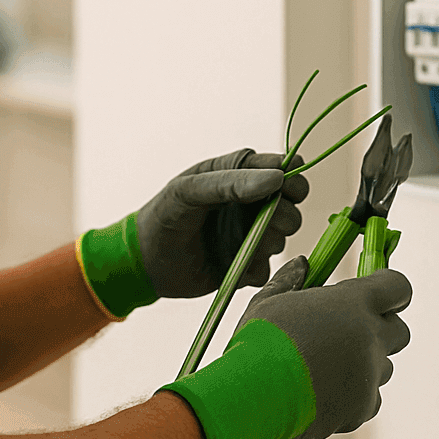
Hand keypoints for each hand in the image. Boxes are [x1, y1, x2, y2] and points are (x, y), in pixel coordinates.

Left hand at [136, 148, 309, 298]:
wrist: (146, 261)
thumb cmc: (164, 214)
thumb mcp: (190, 190)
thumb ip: (231, 182)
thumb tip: (278, 178)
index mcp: (240, 174)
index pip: (285, 168)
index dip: (293, 179)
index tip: (288, 190)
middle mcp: (251, 203)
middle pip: (292, 206)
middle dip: (285, 215)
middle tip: (269, 222)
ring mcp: (250, 234)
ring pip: (282, 239)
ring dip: (269, 242)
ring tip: (242, 244)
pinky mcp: (247, 264)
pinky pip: (267, 269)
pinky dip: (255, 268)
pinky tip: (233, 264)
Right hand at [158, 256, 411, 438]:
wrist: (255, 398)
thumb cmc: (259, 343)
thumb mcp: (268, 301)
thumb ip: (290, 280)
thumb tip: (302, 264)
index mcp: (354, 303)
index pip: (398, 287)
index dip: (389, 289)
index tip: (375, 292)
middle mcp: (371, 338)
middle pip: (399, 330)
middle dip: (381, 329)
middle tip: (349, 331)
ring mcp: (370, 376)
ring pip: (383, 367)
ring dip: (364, 364)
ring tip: (324, 367)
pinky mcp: (362, 408)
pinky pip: (370, 399)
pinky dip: (353, 396)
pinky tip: (322, 393)